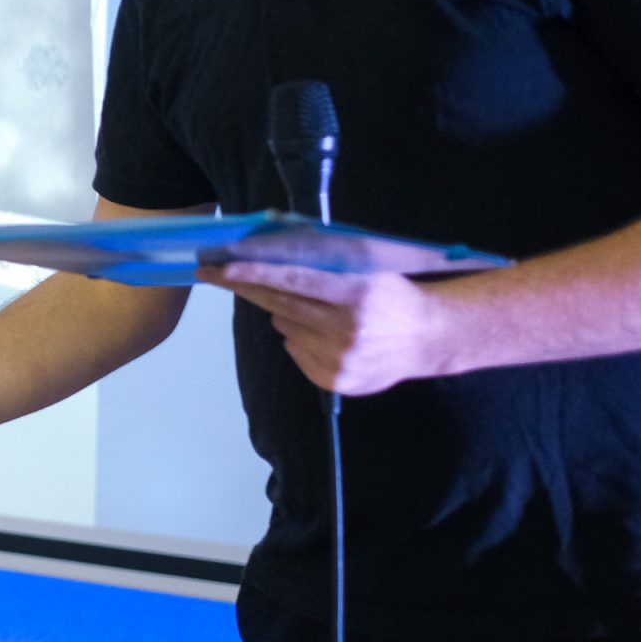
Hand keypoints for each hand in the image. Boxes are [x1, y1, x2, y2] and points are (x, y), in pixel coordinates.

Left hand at [198, 262, 459, 395]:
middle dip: (242, 286)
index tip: (221, 266)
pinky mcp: (335, 381)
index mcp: (356, 295)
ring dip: (285, 313)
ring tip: (315, 308)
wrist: (429, 339)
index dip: (255, 273)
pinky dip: (298, 337)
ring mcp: (339, 360)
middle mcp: (346, 329)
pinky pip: (294, 350)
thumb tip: (269, 260)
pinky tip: (324, 333)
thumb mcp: (367, 272)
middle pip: (279, 305)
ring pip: (284, 327)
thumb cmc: (393, 295)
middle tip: (211, 271)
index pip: (294, 281)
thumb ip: (325, 268)